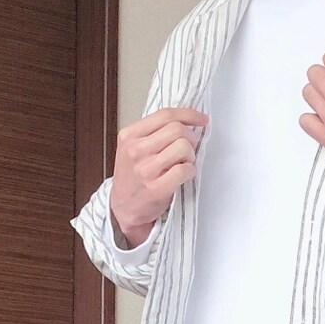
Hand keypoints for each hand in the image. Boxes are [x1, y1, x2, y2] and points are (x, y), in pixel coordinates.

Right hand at [108, 106, 207, 245]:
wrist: (123, 208)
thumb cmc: (132, 177)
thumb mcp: (132, 148)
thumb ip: (153, 133)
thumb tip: (186, 123)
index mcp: (129, 135)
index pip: (165, 115)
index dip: (188, 115)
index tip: (201, 119)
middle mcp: (136, 150)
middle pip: (177, 129)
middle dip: (191, 137)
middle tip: (190, 148)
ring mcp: (146, 169)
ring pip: (183, 147)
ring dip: (191, 155)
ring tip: (185, 162)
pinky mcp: (157, 188)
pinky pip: (185, 169)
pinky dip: (190, 171)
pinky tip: (185, 175)